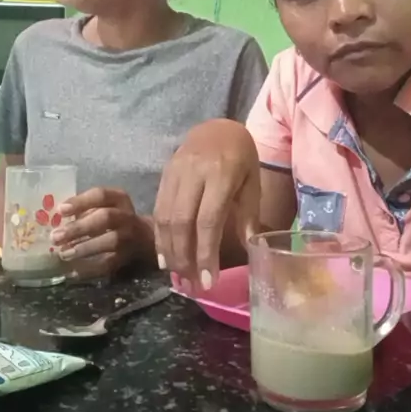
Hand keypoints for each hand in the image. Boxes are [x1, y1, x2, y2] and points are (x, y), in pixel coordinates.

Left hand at [51, 187, 150, 278]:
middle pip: (105, 218)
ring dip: (85, 247)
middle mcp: (127, 216)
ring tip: (64, 254)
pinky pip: (109, 264)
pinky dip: (91, 269)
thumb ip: (84, 210)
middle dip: (79, 227)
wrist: (145, 238)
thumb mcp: (105, 206)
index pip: (100, 195)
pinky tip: (73, 272)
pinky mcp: (127, 258)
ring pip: (110, 240)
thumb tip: (55, 221)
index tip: (60, 210)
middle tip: (56, 236)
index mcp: (119, 199)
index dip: (80, 202)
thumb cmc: (115, 218)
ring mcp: (129, 238)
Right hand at [154, 120, 260, 288]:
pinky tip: (165, 256)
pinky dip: (159, 236)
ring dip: (170, 251)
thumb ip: (249, 215)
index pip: (209, 220)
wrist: (217, 127)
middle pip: (182, 222)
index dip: (206, 253)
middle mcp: (194, 173)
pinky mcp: (164, 175)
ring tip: (178, 276)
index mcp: (222, 174)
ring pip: (165, 218)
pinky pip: (158, 209)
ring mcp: (175, 173)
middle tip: (191, 284)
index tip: (209, 281)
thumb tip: (251, 250)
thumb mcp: (253, 182)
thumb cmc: (241, 157)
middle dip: (185, 257)